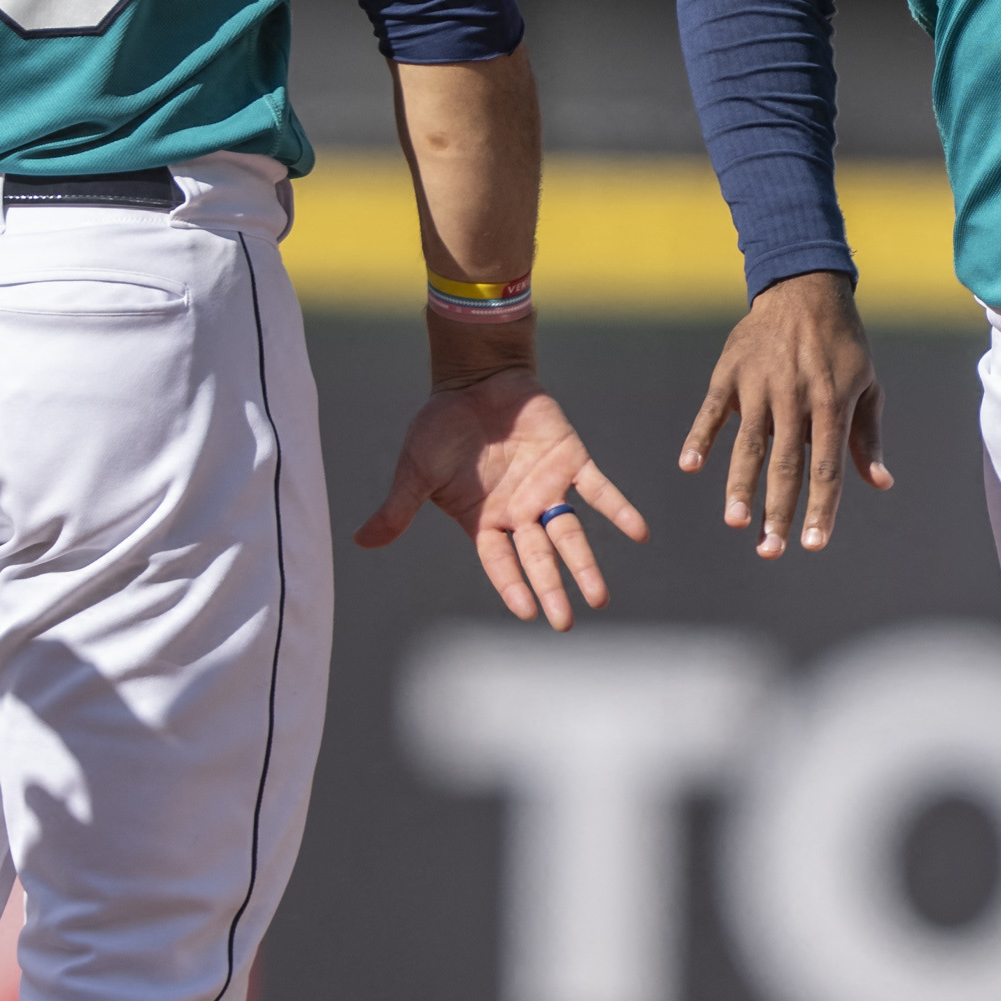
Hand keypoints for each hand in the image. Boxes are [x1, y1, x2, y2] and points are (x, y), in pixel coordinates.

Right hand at [354, 367, 648, 628]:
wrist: (473, 379)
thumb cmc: (440, 426)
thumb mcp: (414, 470)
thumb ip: (398, 508)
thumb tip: (360, 542)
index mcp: (484, 521)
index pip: (500, 563)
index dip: (512, 586)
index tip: (526, 613)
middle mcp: (520, 513)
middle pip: (538, 558)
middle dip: (551, 589)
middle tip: (565, 622)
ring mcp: (548, 489)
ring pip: (570, 534)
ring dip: (585, 564)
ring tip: (600, 597)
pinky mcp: (572, 461)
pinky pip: (600, 490)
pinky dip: (619, 510)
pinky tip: (639, 533)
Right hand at [677, 271, 892, 557]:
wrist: (805, 288)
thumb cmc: (842, 345)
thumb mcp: (866, 385)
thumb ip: (867, 437)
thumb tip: (880, 484)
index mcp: (831, 404)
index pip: (826, 469)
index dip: (821, 510)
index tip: (813, 546)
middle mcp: (795, 398)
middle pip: (786, 465)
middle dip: (778, 511)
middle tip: (769, 552)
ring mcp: (759, 385)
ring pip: (748, 444)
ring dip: (740, 485)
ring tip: (736, 521)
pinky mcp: (730, 372)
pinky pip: (712, 410)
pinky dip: (700, 436)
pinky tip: (690, 466)